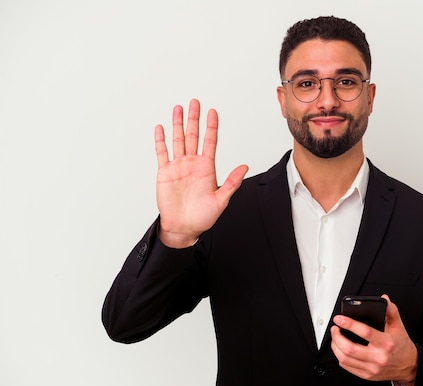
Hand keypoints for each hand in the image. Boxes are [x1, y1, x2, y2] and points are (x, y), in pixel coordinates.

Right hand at [155, 99, 247, 247]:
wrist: (183, 228)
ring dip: (177, 124)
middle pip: (193, 136)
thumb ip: (231, 182)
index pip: (210, 142)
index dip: (211, 127)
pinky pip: (162, 153)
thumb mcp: (221, 200)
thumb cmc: (203, 217)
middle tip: (195, 102)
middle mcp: (192, 163)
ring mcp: (178, 167)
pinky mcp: (165, 173)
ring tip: (178, 109)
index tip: (212, 112)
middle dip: (194, 119)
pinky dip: (160, 140)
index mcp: (207, 168)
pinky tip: (160, 128)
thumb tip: (245, 167)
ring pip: (178, 140)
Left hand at [330, 294, 417, 385]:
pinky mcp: (367, 375)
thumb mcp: (399, 326)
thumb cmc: (402, 346)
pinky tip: (340, 349)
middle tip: (335, 328)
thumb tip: (384, 299)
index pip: (365, 332)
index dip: (349, 324)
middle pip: (350, 349)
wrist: (409, 366)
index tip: (340, 319)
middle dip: (337, 337)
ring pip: (345, 359)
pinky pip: (347, 367)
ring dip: (335, 346)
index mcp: (386, 343)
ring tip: (335, 338)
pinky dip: (340, 356)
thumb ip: (391, 311)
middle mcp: (378, 357)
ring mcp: (372, 368)